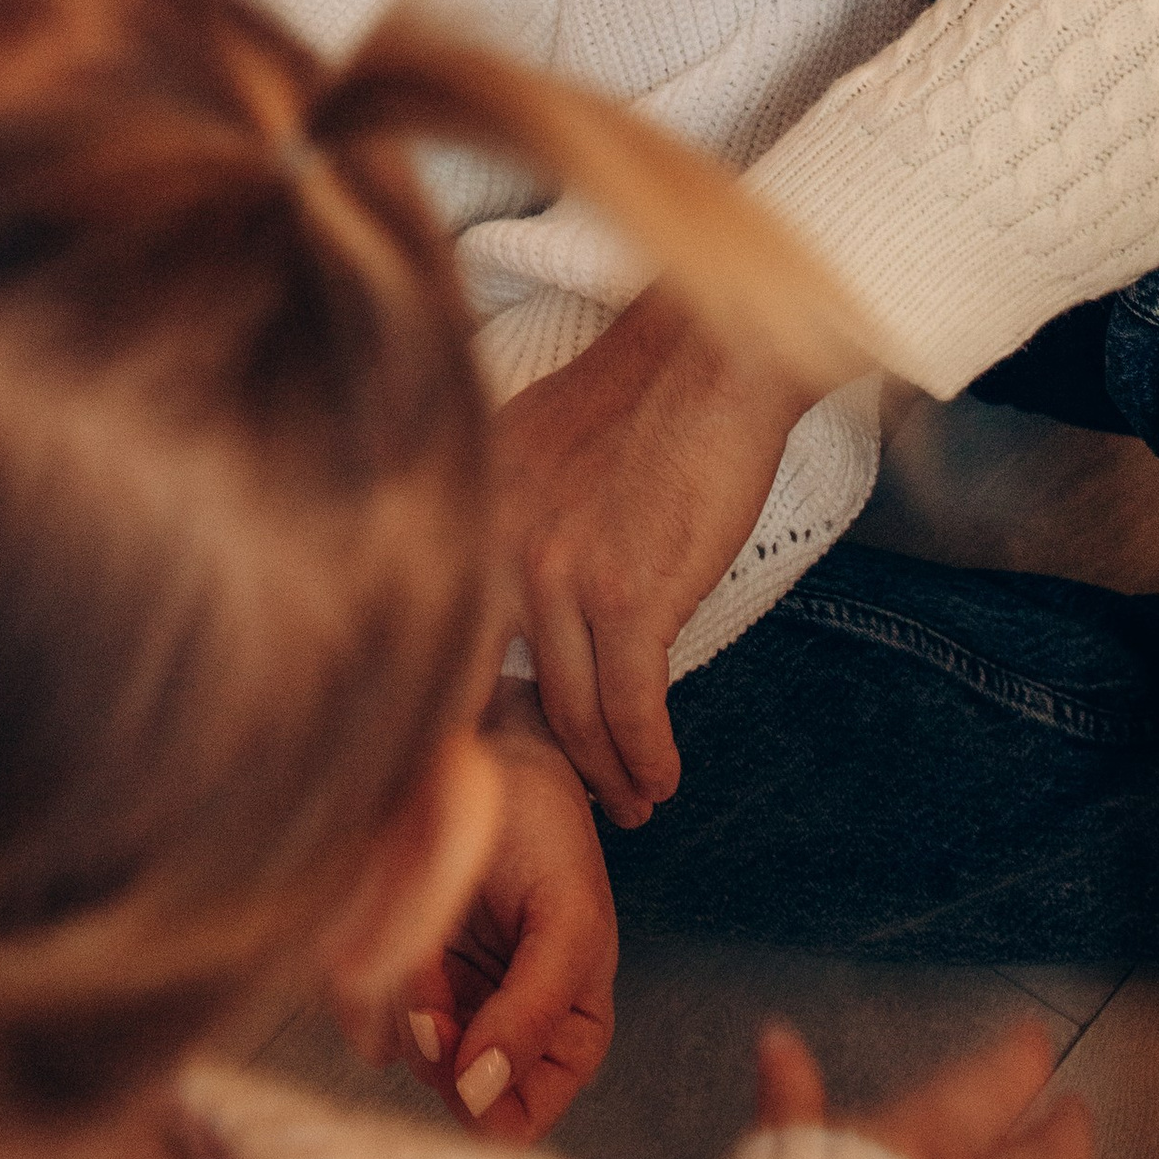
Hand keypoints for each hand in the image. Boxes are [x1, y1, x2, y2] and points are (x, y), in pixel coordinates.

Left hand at [389, 694, 617, 1144]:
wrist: (490, 757)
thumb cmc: (547, 837)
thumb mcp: (569, 924)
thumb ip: (532, 1015)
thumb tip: (479, 1096)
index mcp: (562, 1041)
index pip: (511, 1125)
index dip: (478, 1096)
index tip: (457, 1031)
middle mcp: (497, 1034)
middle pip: (444, 1092)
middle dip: (430, 1032)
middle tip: (428, 963)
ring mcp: (442, 1002)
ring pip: (396, 1050)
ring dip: (397, 993)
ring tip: (420, 926)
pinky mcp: (393, 967)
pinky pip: (359, 1004)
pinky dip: (369, 967)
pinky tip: (396, 916)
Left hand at [495, 289, 817, 825]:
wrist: (713, 356)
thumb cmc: (640, 396)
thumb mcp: (533, 445)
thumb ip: (507, 519)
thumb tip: (501, 597)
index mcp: (472, 507)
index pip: (446, 635)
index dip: (465, 713)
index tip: (486, 763)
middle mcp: (498, 542)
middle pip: (506, 689)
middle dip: (539, 759)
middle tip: (568, 801)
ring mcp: (560, 571)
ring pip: (573, 711)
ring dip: (608, 771)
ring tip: (632, 802)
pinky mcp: (631, 594)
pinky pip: (632, 706)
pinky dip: (648, 756)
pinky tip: (663, 779)